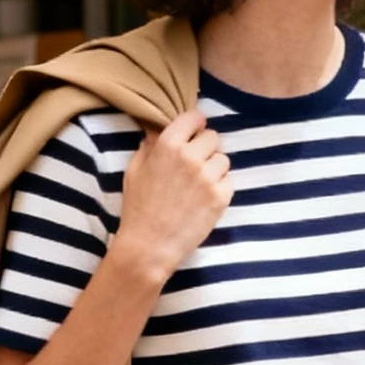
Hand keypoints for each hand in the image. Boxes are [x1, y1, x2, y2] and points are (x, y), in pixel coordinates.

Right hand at [113, 106, 231, 292]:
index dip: (195, 126)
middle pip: (213, 137)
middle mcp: (191, 156)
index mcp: (168, 145)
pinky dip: (220, 187)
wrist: (149, 246)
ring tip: (199, 184)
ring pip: (223, 159)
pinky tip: (204, 198)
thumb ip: (150, 146)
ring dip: (214, 168)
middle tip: (194, 165)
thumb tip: (159, 130)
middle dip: (205, 148)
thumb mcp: (135, 170)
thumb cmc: (138, 208)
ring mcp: (208, 177)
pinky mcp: (221, 197)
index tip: (193, 134)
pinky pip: (229, 181)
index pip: (195, 117)